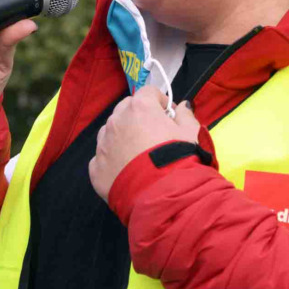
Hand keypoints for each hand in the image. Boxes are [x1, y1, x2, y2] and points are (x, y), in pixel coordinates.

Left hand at [89, 86, 199, 201]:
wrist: (162, 196)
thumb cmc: (179, 159)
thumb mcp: (192, 133)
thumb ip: (186, 115)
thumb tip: (182, 107)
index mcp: (140, 107)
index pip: (148, 92)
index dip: (160, 103)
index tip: (168, 116)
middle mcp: (117, 121)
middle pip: (126, 108)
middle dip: (139, 116)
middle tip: (154, 134)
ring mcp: (103, 144)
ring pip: (111, 131)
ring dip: (123, 136)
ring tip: (139, 154)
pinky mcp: (96, 168)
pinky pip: (103, 157)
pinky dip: (113, 160)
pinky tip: (128, 171)